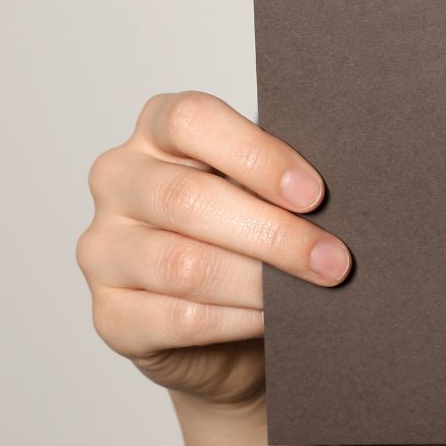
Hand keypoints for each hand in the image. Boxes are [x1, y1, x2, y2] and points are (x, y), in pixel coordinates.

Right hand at [76, 90, 352, 409]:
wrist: (223, 325)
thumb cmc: (247, 234)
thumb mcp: (259, 191)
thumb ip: (278, 182)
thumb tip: (342, 195)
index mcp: (157, 131)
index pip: (190, 121)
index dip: (256, 156)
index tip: (314, 193)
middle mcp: (119, 181)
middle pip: (189, 199)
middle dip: (275, 233)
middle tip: (334, 258)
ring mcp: (104, 249)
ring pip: (184, 265)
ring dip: (261, 282)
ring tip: (315, 289)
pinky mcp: (109, 314)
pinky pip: (180, 318)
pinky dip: (239, 320)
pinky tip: (276, 320)